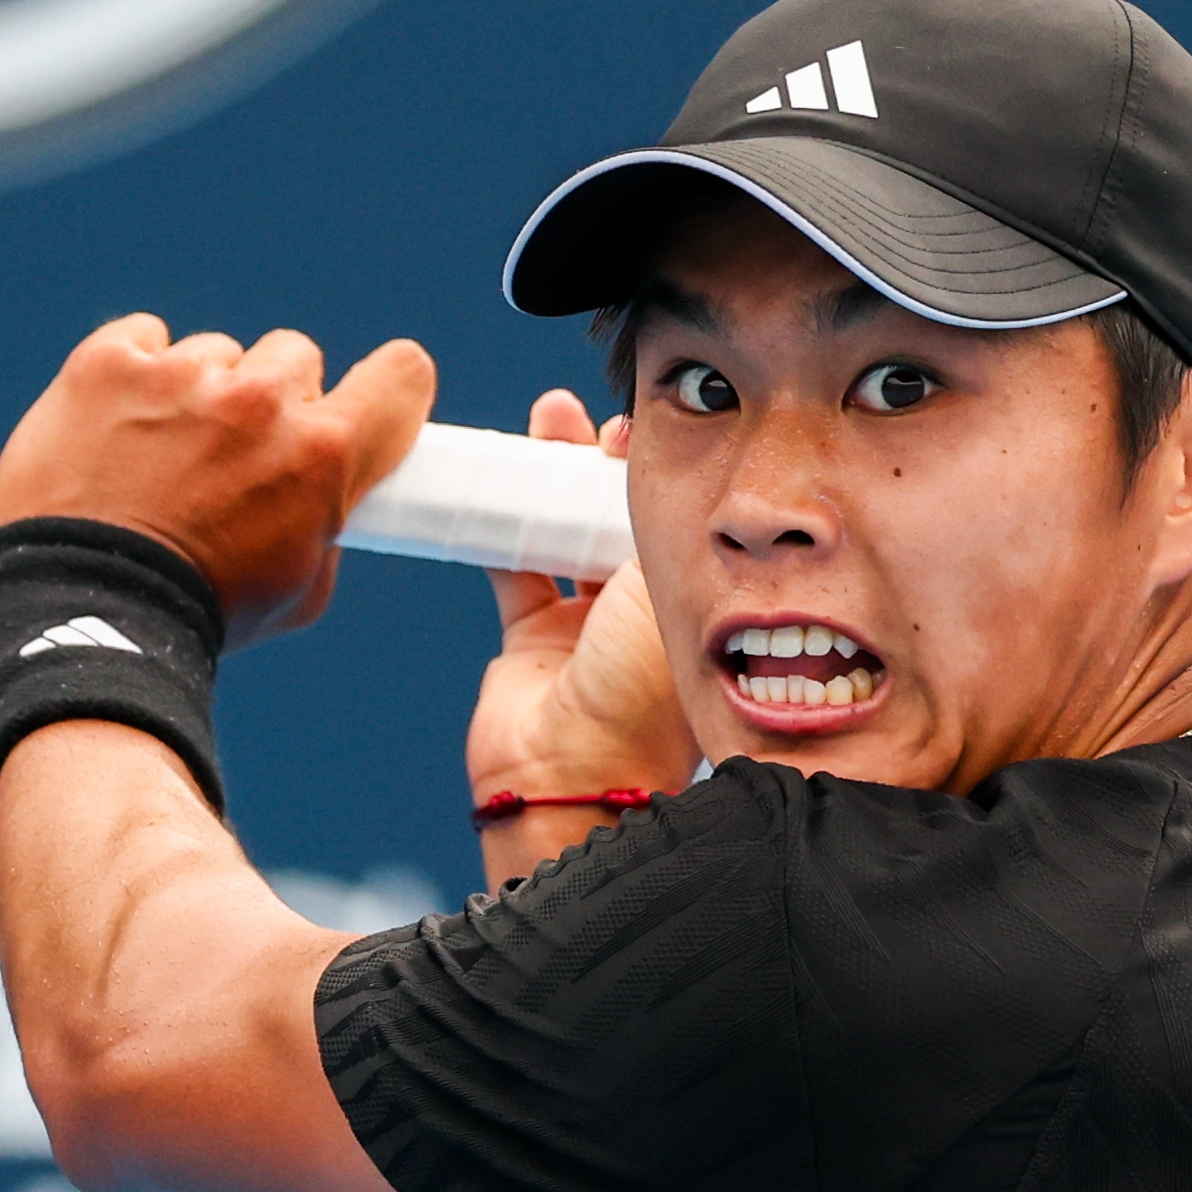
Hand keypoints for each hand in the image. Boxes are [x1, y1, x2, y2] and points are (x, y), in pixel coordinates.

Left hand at [0, 314, 433, 646]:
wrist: (81, 609)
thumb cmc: (199, 612)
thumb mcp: (300, 590)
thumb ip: (328, 524)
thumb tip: (330, 497)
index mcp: (322, 455)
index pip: (400, 375)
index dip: (390, 388)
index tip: (366, 403)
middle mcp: (259, 402)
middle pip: (295, 357)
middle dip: (276, 400)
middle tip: (238, 455)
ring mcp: (180, 375)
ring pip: (216, 354)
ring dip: (201, 392)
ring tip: (161, 456)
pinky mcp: (108, 362)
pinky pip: (144, 337)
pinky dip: (137, 373)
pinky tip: (121, 424)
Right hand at [468, 390, 698, 878]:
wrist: (570, 775)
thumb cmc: (638, 690)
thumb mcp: (666, 587)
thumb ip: (653, 520)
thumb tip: (634, 456)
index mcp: (696, 605)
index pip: (682, 520)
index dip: (664, 470)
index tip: (645, 423)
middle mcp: (646, 615)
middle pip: (622, 518)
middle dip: (605, 463)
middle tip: (595, 417)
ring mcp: (589, 629)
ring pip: (568, 531)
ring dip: (555, 476)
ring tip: (551, 415)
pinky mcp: (533, 639)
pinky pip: (514, 563)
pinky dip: (501, 520)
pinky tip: (495, 473)